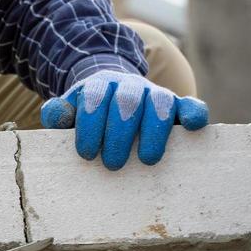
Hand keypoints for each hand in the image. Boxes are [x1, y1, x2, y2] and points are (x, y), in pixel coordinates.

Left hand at [40, 69, 208, 169]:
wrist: (116, 93)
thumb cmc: (91, 113)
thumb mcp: (71, 109)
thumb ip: (59, 113)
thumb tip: (56, 116)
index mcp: (100, 85)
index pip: (95, 99)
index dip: (91, 126)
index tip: (87, 153)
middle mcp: (130, 86)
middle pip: (127, 102)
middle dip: (119, 135)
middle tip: (112, 164)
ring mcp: (156, 94)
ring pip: (159, 103)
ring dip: (154, 131)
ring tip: (146, 160)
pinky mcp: (178, 106)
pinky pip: (190, 104)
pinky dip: (194, 113)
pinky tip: (192, 126)